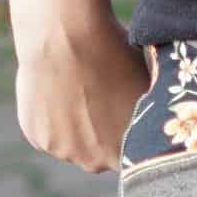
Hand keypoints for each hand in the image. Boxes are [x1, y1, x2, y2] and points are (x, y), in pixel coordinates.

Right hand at [15, 13, 150, 174]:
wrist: (65, 34)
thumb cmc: (113, 53)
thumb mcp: (145, 87)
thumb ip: (149, 115)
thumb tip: (160, 120)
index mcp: (124, 155)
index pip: (130, 159)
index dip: (127, 137)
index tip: (122, 115)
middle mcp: (93, 162)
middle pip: (98, 156)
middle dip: (99, 136)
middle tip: (96, 100)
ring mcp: (62, 151)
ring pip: (70, 144)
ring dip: (73, 127)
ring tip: (74, 90)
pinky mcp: (36, 135)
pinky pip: (46, 133)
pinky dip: (49, 117)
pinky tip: (54, 91)